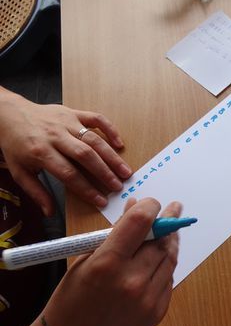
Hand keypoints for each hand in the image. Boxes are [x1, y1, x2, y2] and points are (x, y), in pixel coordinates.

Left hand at [0, 88, 132, 215]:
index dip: (87, 189)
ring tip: (125, 171)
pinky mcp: (74, 112)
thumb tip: (50, 212)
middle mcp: (56, 136)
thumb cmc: (16, 144)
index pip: (69, 174)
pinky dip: (110, 130)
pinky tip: (119, 144)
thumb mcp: (19, 171)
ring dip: (112, 157)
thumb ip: (36, 192)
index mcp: (41, 152)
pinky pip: (96, 118)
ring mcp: (66, 122)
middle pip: (85, 156)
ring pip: (94, 139)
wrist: (9, 114)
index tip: (101, 201)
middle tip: (118, 187)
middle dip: (104, 173)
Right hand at [40, 198, 180, 325]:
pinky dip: (165, 266)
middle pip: (160, 241)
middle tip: (174, 209)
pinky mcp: (157, 313)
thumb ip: (114, 234)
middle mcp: (132, 281)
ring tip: (170, 231)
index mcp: (108, 264)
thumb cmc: (73, 296)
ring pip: (169, 260)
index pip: (140, 222)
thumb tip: (136, 207)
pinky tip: (160, 259)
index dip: (150, 207)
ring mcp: (147, 300)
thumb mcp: (86, 259)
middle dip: (167, 222)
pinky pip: (168, 280)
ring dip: (170, 243)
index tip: (153, 203)